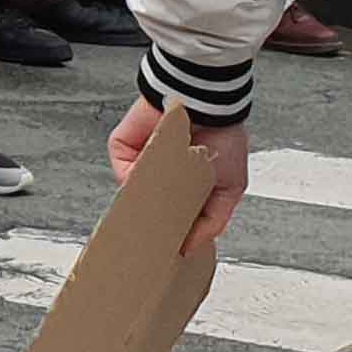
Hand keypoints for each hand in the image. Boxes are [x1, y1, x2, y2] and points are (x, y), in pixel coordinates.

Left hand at [110, 100, 249, 258]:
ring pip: (131, 192)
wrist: (208, 103)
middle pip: (146, 206)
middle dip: (152, 220)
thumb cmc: (224, 136)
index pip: (170, 214)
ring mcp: (139, 160)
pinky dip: (132, 179)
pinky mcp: (123, 147)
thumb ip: (213, 222)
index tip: (172, 248)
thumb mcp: (230, 189)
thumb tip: (190, 246)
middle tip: (159, 235)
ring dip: (143, 201)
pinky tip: (149, 182)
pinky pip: (121, 170)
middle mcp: (159, 173)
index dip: (171, 231)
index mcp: (182, 183)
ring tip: (157, 208)